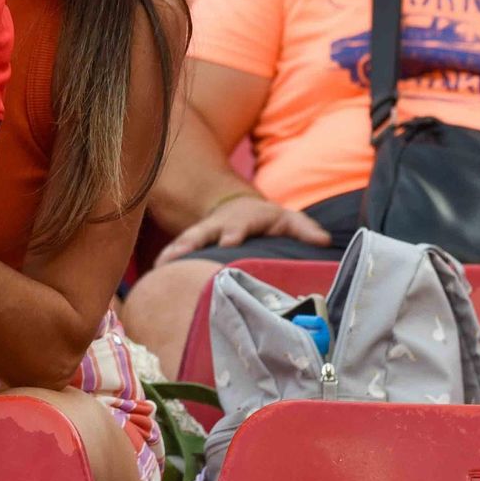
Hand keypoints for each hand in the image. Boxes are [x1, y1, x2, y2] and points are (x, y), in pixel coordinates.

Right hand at [155, 193, 330, 265]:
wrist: (239, 206)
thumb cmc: (267, 220)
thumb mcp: (288, 219)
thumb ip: (305, 229)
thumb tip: (324, 241)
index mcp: (244, 218)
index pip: (238, 224)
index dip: (232, 232)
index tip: (228, 243)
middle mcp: (219, 223)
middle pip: (204, 231)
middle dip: (192, 243)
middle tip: (180, 257)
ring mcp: (204, 231)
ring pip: (186, 240)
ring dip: (174, 252)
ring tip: (159, 268)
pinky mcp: (193, 241)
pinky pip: (178, 249)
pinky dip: (166, 260)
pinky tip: (155, 274)